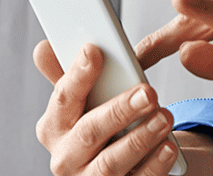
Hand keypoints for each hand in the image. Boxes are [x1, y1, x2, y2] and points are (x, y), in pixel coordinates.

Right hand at [32, 41, 180, 175]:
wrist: (117, 167)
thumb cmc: (98, 126)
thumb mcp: (82, 103)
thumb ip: (68, 76)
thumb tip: (43, 48)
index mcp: (53, 128)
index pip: (63, 99)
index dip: (78, 75)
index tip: (94, 51)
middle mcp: (66, 158)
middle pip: (89, 133)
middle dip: (119, 111)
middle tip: (148, 93)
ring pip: (111, 163)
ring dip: (140, 139)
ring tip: (165, 117)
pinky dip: (154, 166)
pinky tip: (169, 147)